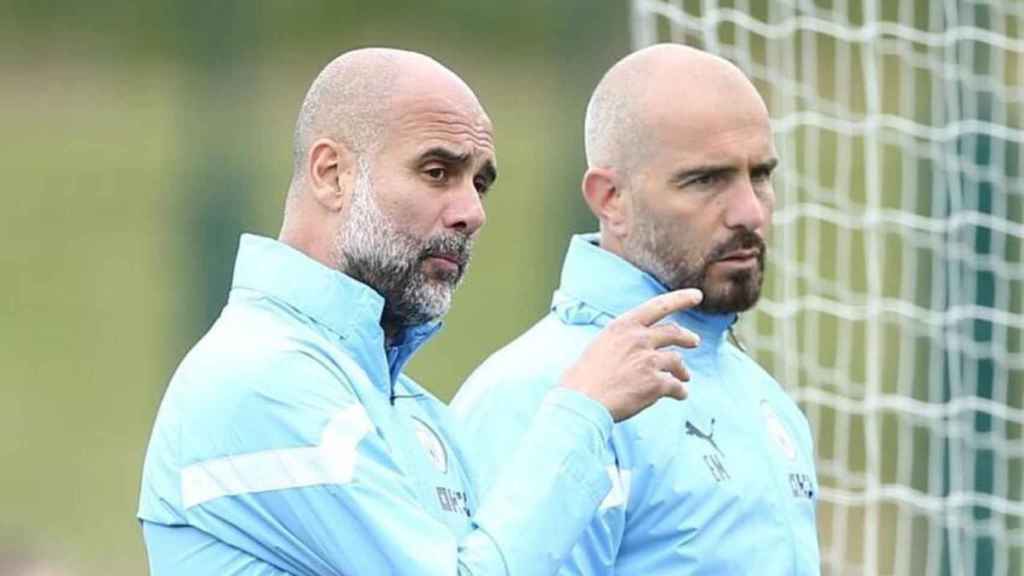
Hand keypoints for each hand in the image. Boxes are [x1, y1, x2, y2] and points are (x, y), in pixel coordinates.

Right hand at [560, 289, 702, 421]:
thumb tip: (640, 346)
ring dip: (683, 370)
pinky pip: (676, 386)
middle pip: (674, 333)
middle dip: (688, 337)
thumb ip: (623, 341)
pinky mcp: (656, 384)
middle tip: (695, 341)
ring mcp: (649, 361)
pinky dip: (680, 391)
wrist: (582, 401)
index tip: (697, 295)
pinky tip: (680, 395)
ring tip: (684, 378)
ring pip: (677, 361)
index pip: (658, 306)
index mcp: (623, 326)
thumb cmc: (583, 378)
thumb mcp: (601, 346)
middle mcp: (638, 339)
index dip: (681, 298)